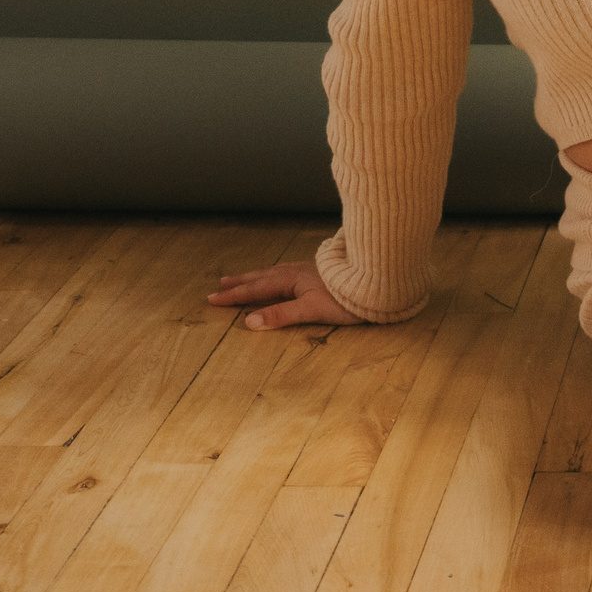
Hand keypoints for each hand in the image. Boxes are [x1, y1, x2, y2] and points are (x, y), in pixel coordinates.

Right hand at [207, 260, 366, 330]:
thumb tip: (249, 323)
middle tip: (220, 285)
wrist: (378, 280)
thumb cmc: (346, 298)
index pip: (256, 290)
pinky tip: (282, 276)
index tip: (212, 299)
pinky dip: (275, 274)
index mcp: (291, 279)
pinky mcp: (320, 271)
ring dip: (257, 277)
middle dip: (241, 282)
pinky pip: (288, 271)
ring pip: (275, 272)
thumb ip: (281, 315)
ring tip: (244, 279)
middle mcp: (297, 271)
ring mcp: (309, 269)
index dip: (234, 295)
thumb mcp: (312, 310)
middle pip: (263, 277)